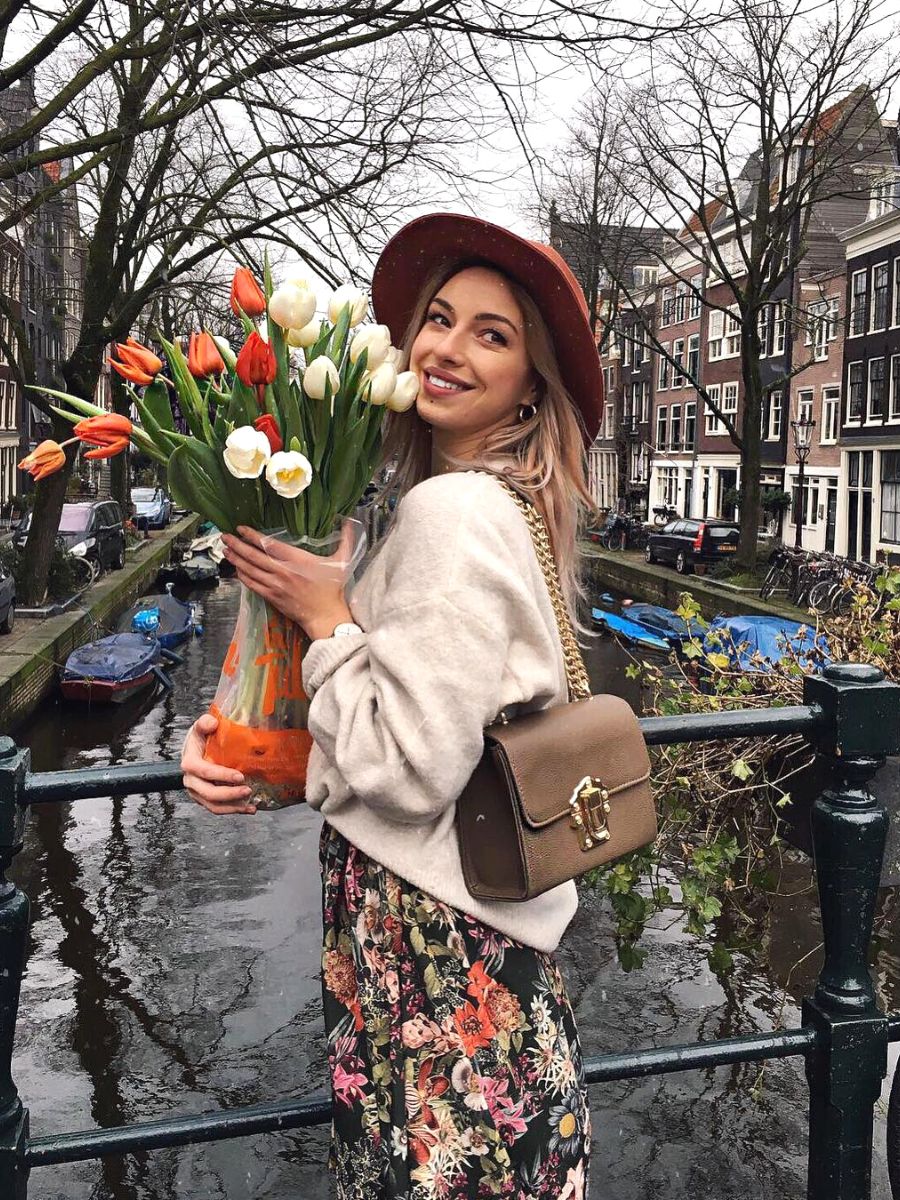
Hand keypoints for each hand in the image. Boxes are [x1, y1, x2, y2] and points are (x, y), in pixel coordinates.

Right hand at [181, 713, 256, 814]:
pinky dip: (234, 810)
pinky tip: (249, 808)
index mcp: (190, 763)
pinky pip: (218, 808)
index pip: (204, 772)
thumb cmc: (201, 738)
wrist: (196, 749)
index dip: (221, 776)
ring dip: (233, 807)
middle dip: (229, 794)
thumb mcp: (201, 726)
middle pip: (209, 793)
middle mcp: (191, 780)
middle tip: (248, 790)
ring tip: (251, 804)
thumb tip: (212, 723)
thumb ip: (204, 722)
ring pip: (213, 806)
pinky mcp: (205, 799)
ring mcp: (197, 792)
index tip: (240, 776)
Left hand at [221, 525, 354, 639]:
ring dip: (236, 560)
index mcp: (297, 560)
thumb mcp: (343, 561)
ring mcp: (276, 585)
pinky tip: (236, 569)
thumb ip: (346, 539)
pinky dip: (242, 576)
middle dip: (237, 545)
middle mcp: (283, 571)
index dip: (252, 535)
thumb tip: (350, 520)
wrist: (326, 616)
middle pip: (254, 556)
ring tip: (225, 550)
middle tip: (224, 536)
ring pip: (250, 570)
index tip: (241, 528)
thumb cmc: (333, 589)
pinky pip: (252, 585)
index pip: (269, 544)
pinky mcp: (272, 597)